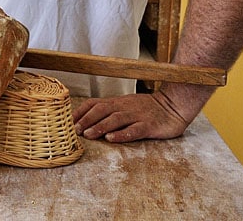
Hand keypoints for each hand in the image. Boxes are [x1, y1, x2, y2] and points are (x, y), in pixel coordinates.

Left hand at [72, 91, 190, 142]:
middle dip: (86, 120)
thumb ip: (110, 111)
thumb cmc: (147, 108)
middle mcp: (125, 107)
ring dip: (100, 126)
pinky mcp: (149, 125)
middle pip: (102, 110)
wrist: (174, 105)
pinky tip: (112, 138)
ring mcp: (137, 115)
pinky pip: (135, 129)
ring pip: (116, 119)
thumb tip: (87, 120)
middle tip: (74, 131)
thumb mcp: (126, 106)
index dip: (81, 112)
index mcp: (118, 102)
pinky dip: (122, 134)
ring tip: (88, 135)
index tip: (68, 122)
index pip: (94, 103)